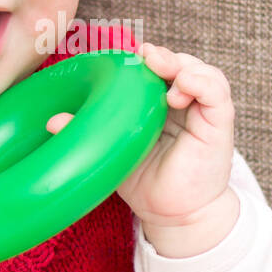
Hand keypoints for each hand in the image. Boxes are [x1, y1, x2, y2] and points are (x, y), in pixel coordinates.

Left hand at [46, 42, 234, 230]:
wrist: (175, 216)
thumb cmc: (146, 181)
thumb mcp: (114, 151)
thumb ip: (89, 132)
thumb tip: (53, 121)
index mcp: (161, 103)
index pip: (158, 67)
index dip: (146, 57)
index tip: (128, 55)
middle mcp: (185, 102)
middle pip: (180, 62)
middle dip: (162, 55)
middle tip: (144, 56)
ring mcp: (204, 111)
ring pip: (201, 70)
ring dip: (180, 63)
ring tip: (160, 68)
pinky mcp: (219, 124)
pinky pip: (217, 91)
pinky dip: (200, 82)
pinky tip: (180, 90)